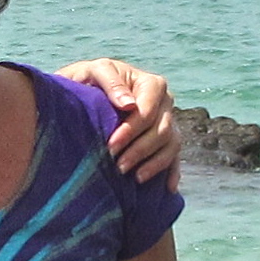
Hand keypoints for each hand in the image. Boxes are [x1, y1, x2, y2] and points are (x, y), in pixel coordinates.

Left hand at [59, 58, 179, 183]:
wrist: (85, 92)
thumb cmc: (88, 80)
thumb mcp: (93, 72)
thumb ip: (110, 81)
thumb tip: (128, 104)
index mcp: (151, 83)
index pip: (149, 110)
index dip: (132, 129)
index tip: (111, 145)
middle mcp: (165, 102)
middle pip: (163, 129)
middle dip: (141, 150)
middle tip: (118, 166)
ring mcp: (168, 121)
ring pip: (171, 145)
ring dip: (155, 163)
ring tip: (135, 178)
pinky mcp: (166, 140)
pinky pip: (175, 156)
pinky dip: (172, 172)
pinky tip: (167, 188)